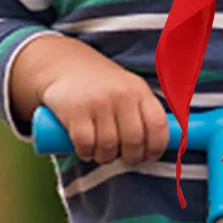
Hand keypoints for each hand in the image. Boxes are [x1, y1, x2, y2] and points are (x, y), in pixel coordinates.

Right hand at [10, 34, 168, 163]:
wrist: (63, 64)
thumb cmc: (101, 85)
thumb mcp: (128, 88)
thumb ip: (142, 112)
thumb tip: (158, 147)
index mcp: (139, 90)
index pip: (158, 125)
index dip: (157, 147)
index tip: (150, 155)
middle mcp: (121, 95)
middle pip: (134, 141)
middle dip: (131, 158)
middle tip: (123, 158)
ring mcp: (98, 102)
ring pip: (109, 147)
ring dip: (106, 157)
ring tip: (102, 153)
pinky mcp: (75, 111)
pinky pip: (86, 145)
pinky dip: (86, 153)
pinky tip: (86, 150)